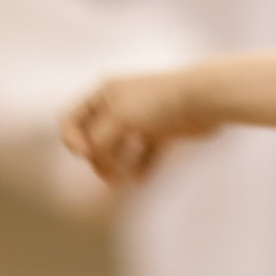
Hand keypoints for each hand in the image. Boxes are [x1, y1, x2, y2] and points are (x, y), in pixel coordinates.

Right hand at [62, 69, 215, 187]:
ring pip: (118, 149)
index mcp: (104, 93)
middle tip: (108, 176)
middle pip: (94, 139)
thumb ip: (97, 140)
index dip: (71, 140)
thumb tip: (87, 156)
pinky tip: (141, 180)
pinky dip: (140, 169)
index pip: (71, 119)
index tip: (85, 154)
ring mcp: (142, 119)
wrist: (204, 98)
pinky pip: (144, 157)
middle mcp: (120, 104)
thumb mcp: (118, 120)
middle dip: (96, 159)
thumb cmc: (158, 103)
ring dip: (115, 167)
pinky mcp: (163, 134)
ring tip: (120, 182)